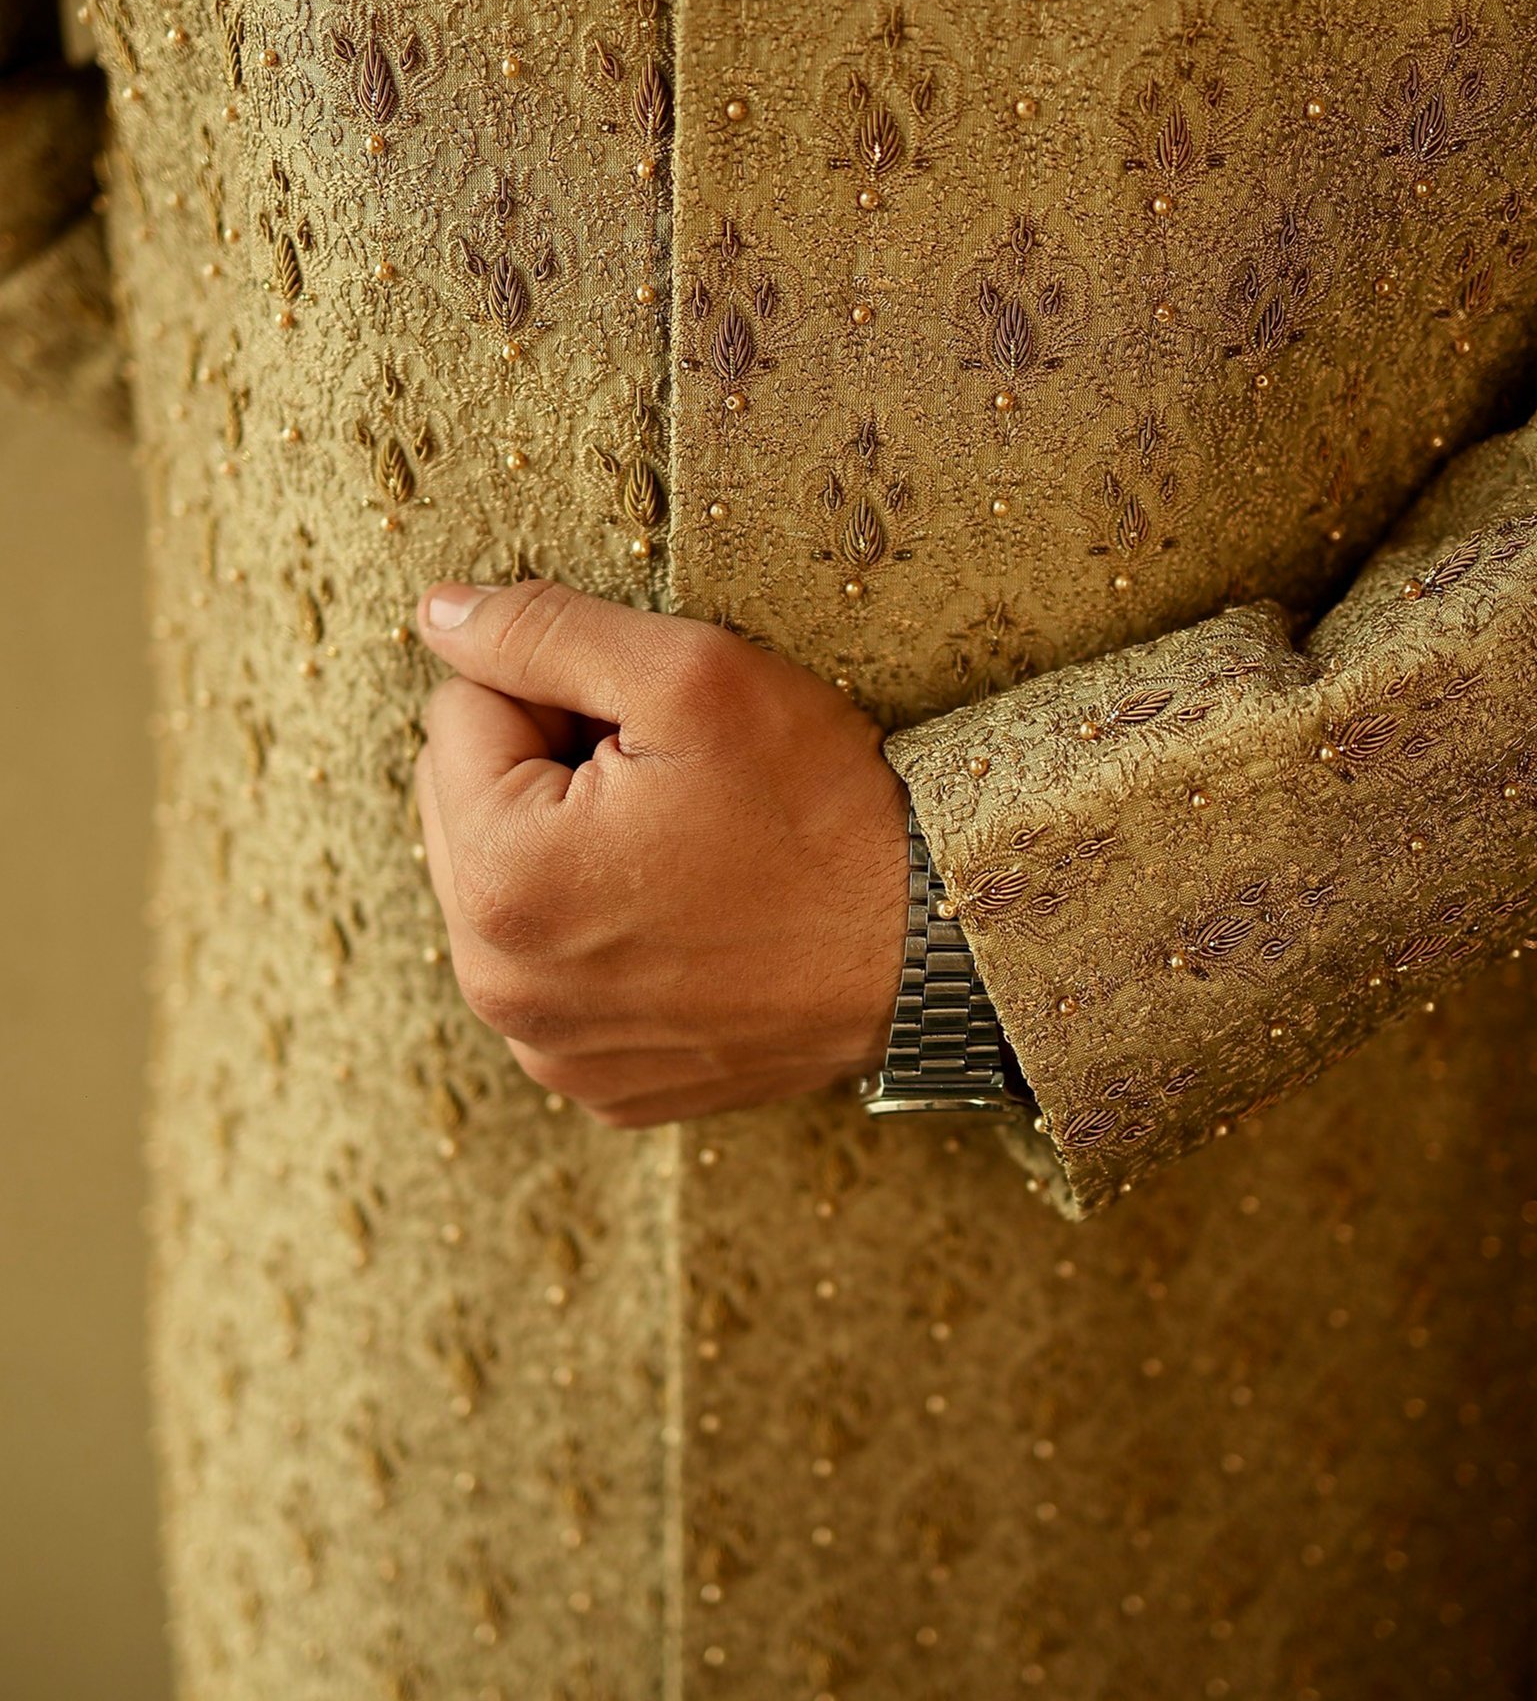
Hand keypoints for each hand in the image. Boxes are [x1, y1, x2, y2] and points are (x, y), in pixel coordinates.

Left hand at [413, 579, 908, 1125]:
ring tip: (681, 852)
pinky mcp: (597, 1084)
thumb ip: (541, 630)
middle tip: (669, 787)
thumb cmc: (820, 809)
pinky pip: (555, 975)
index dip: (560, 694)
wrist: (936, 951)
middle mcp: (499, 986)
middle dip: (547, 773)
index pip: (460, 713)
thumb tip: (437, 616)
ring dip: (564, 852)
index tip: (651, 734)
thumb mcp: (691, 676)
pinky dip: (599, 936)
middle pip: (463, 808)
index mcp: (498, 879)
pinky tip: (686, 921)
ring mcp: (547, 1048)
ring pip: (502, 891)